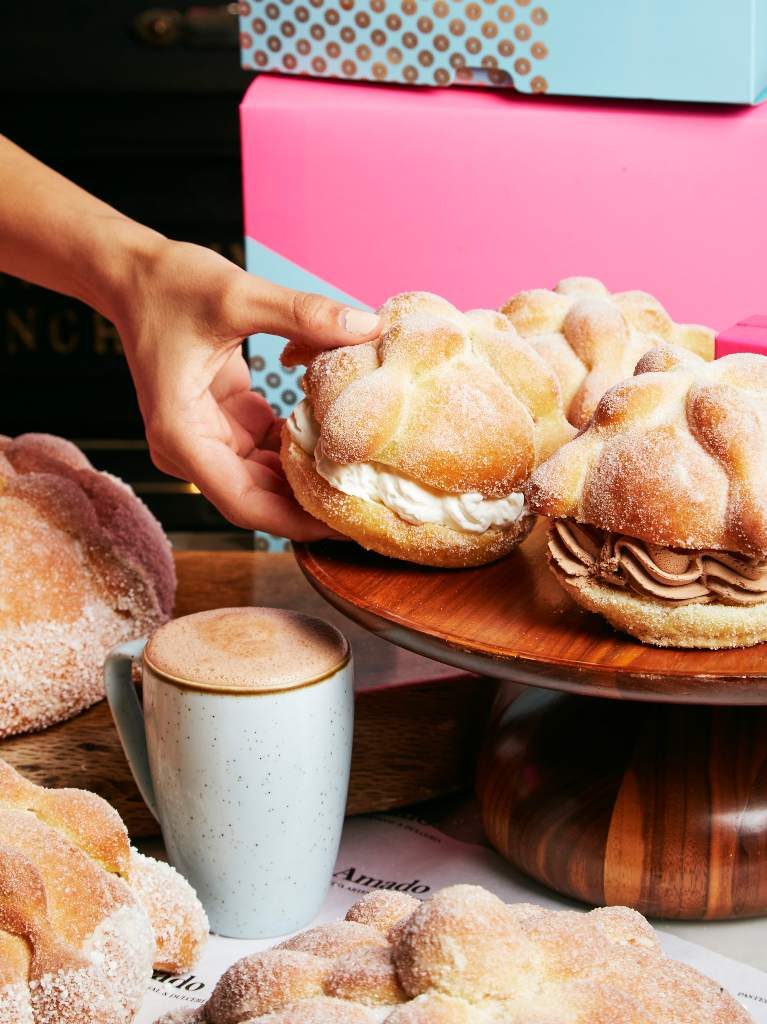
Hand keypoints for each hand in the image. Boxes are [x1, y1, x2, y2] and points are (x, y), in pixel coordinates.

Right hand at [112, 236, 380, 539]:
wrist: (134, 273)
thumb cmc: (167, 285)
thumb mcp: (237, 295)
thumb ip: (303, 314)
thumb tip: (366, 327)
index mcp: (182, 436)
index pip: (245, 504)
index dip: (297, 521)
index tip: (345, 524)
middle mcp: (191, 449)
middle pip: (259, 500)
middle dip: (311, 506)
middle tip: (371, 506)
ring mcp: (208, 439)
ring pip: (266, 480)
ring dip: (309, 479)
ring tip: (365, 481)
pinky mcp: (225, 423)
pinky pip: (269, 452)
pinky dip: (301, 448)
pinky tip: (341, 442)